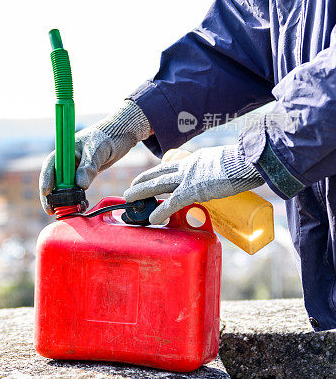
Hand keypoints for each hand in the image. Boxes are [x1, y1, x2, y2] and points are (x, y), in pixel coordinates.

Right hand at [39, 100, 151, 214]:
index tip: (46, 192)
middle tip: (51, 210)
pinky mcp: (82, 175)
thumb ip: (88, 167)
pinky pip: (75, 189)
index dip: (46, 179)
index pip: (51, 165)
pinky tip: (82, 206)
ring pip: (64, 187)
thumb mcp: (97, 150)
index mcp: (65, 150)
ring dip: (64, 200)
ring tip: (69, 211)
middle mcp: (67, 160)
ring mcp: (74, 168)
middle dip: (51, 195)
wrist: (120, 136)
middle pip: (54, 179)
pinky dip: (76, 199)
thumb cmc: (107, 137)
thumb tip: (80, 186)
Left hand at [123, 144, 263, 225]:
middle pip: (159, 173)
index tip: (147, 178)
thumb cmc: (245, 163)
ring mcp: (190, 177)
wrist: (249, 160)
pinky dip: (161, 211)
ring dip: (142, 192)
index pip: (171, 167)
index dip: (157, 173)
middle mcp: (189, 166)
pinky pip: (172, 202)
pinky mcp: (194, 189)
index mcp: (196, 160)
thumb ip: (221, 171)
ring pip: (158, 185)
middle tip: (131, 189)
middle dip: (142, 181)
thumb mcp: (226, 164)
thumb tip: (226, 179)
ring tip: (129, 199)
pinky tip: (152, 219)